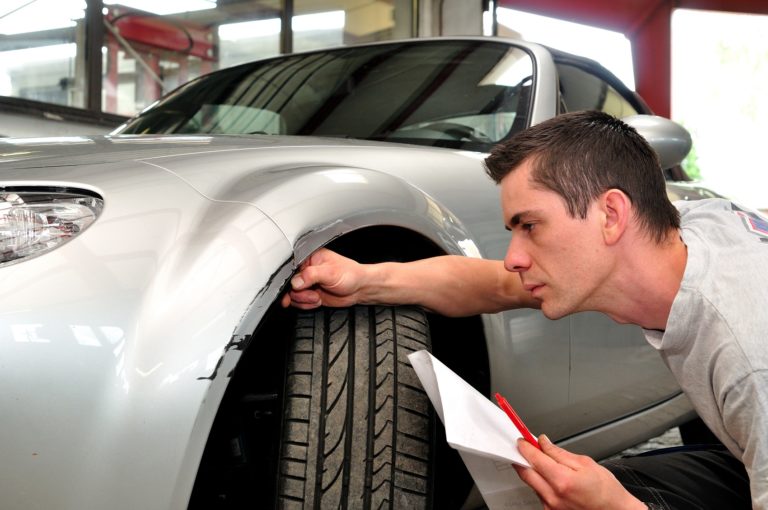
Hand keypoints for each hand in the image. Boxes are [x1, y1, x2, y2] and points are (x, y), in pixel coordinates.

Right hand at [281, 248, 366, 308]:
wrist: (359, 289)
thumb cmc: (350, 275)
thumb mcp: (330, 272)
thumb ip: (310, 275)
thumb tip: (295, 282)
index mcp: (309, 258)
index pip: (291, 267)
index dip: (289, 279)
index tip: (294, 288)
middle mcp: (306, 270)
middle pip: (289, 284)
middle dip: (299, 293)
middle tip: (312, 294)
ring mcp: (307, 283)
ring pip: (293, 295)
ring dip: (304, 300)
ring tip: (317, 297)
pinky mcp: (309, 294)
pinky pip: (299, 302)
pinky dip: (306, 305)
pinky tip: (318, 300)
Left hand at [514, 435, 645, 509]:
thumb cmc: (607, 492)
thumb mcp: (586, 464)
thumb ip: (560, 453)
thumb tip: (544, 444)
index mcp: (562, 481)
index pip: (534, 459)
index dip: (525, 446)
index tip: (522, 440)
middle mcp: (553, 497)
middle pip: (525, 473)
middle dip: (523, 458)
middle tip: (526, 449)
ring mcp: (551, 507)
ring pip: (532, 483)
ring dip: (534, 471)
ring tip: (546, 464)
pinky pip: (539, 494)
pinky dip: (541, 483)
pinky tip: (553, 479)